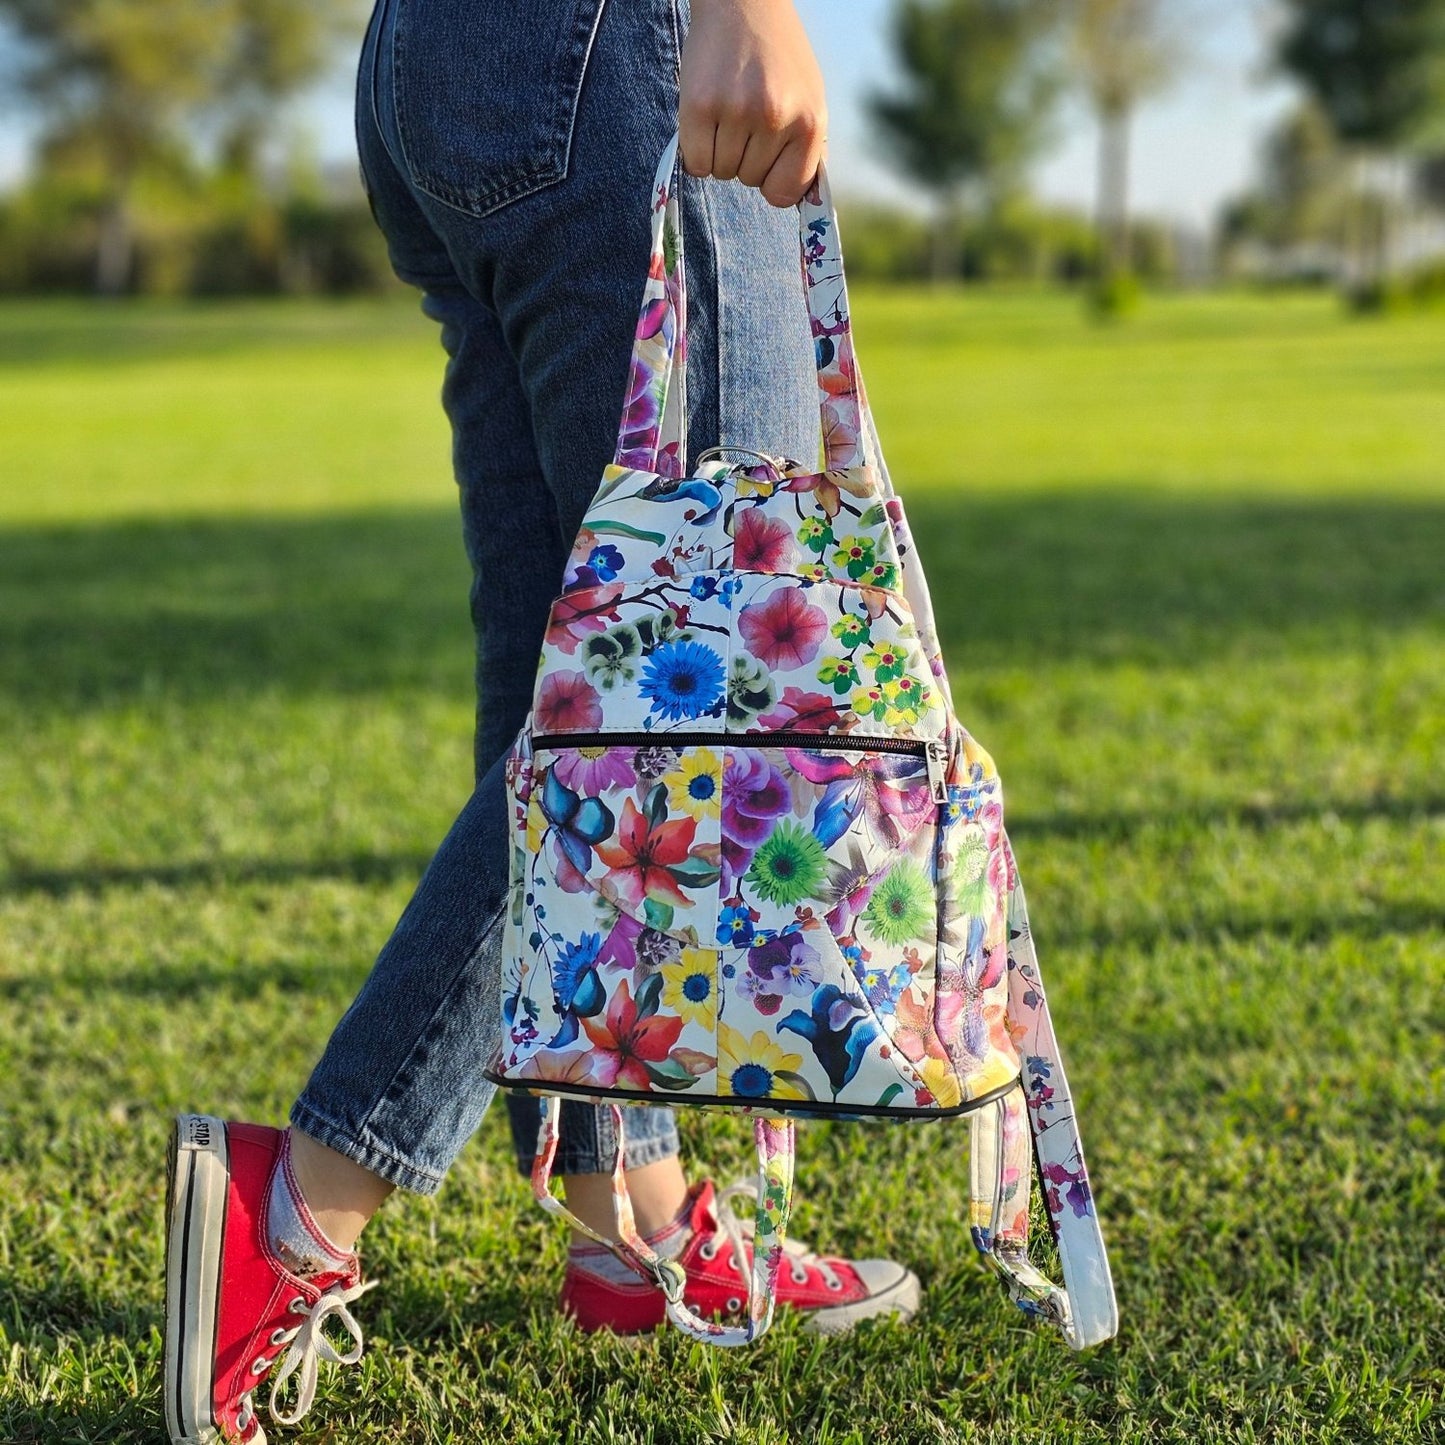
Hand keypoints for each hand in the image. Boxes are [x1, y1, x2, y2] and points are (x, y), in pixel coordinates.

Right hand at [679, 0, 827, 207]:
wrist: (744, 3)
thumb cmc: (778, 57)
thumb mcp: (809, 99)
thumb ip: (806, 150)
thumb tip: (799, 200)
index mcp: (809, 122)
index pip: (785, 194)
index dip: (772, 182)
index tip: (767, 162)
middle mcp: (775, 118)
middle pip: (749, 181)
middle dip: (745, 158)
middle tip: (745, 119)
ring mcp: (736, 111)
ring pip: (721, 173)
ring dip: (719, 152)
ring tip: (727, 113)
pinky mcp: (699, 105)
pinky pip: (695, 162)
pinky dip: (696, 151)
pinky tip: (706, 120)